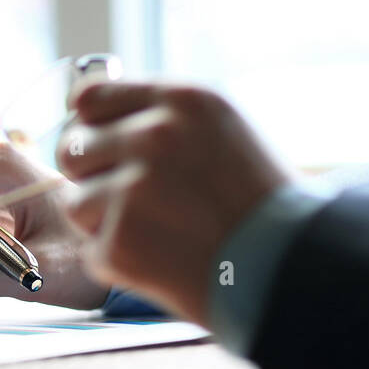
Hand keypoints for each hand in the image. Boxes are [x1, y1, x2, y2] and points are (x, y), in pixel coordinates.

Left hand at [57, 82, 288, 322]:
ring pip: (76, 202)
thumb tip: (81, 109)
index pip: (90, 98)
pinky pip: (92, 249)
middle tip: (130, 197)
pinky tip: (164, 261)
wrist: (296, 270)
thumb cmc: (260, 203)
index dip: (90, 126)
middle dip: (91, 174)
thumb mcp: (222, 130)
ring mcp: (134, 190)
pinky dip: (120, 261)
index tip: (101, 145)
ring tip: (158, 232)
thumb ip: (157, 116)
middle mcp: (154, 137)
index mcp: (182, 100)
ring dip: (103, 221)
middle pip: (72, 148)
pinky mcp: (121, 242)